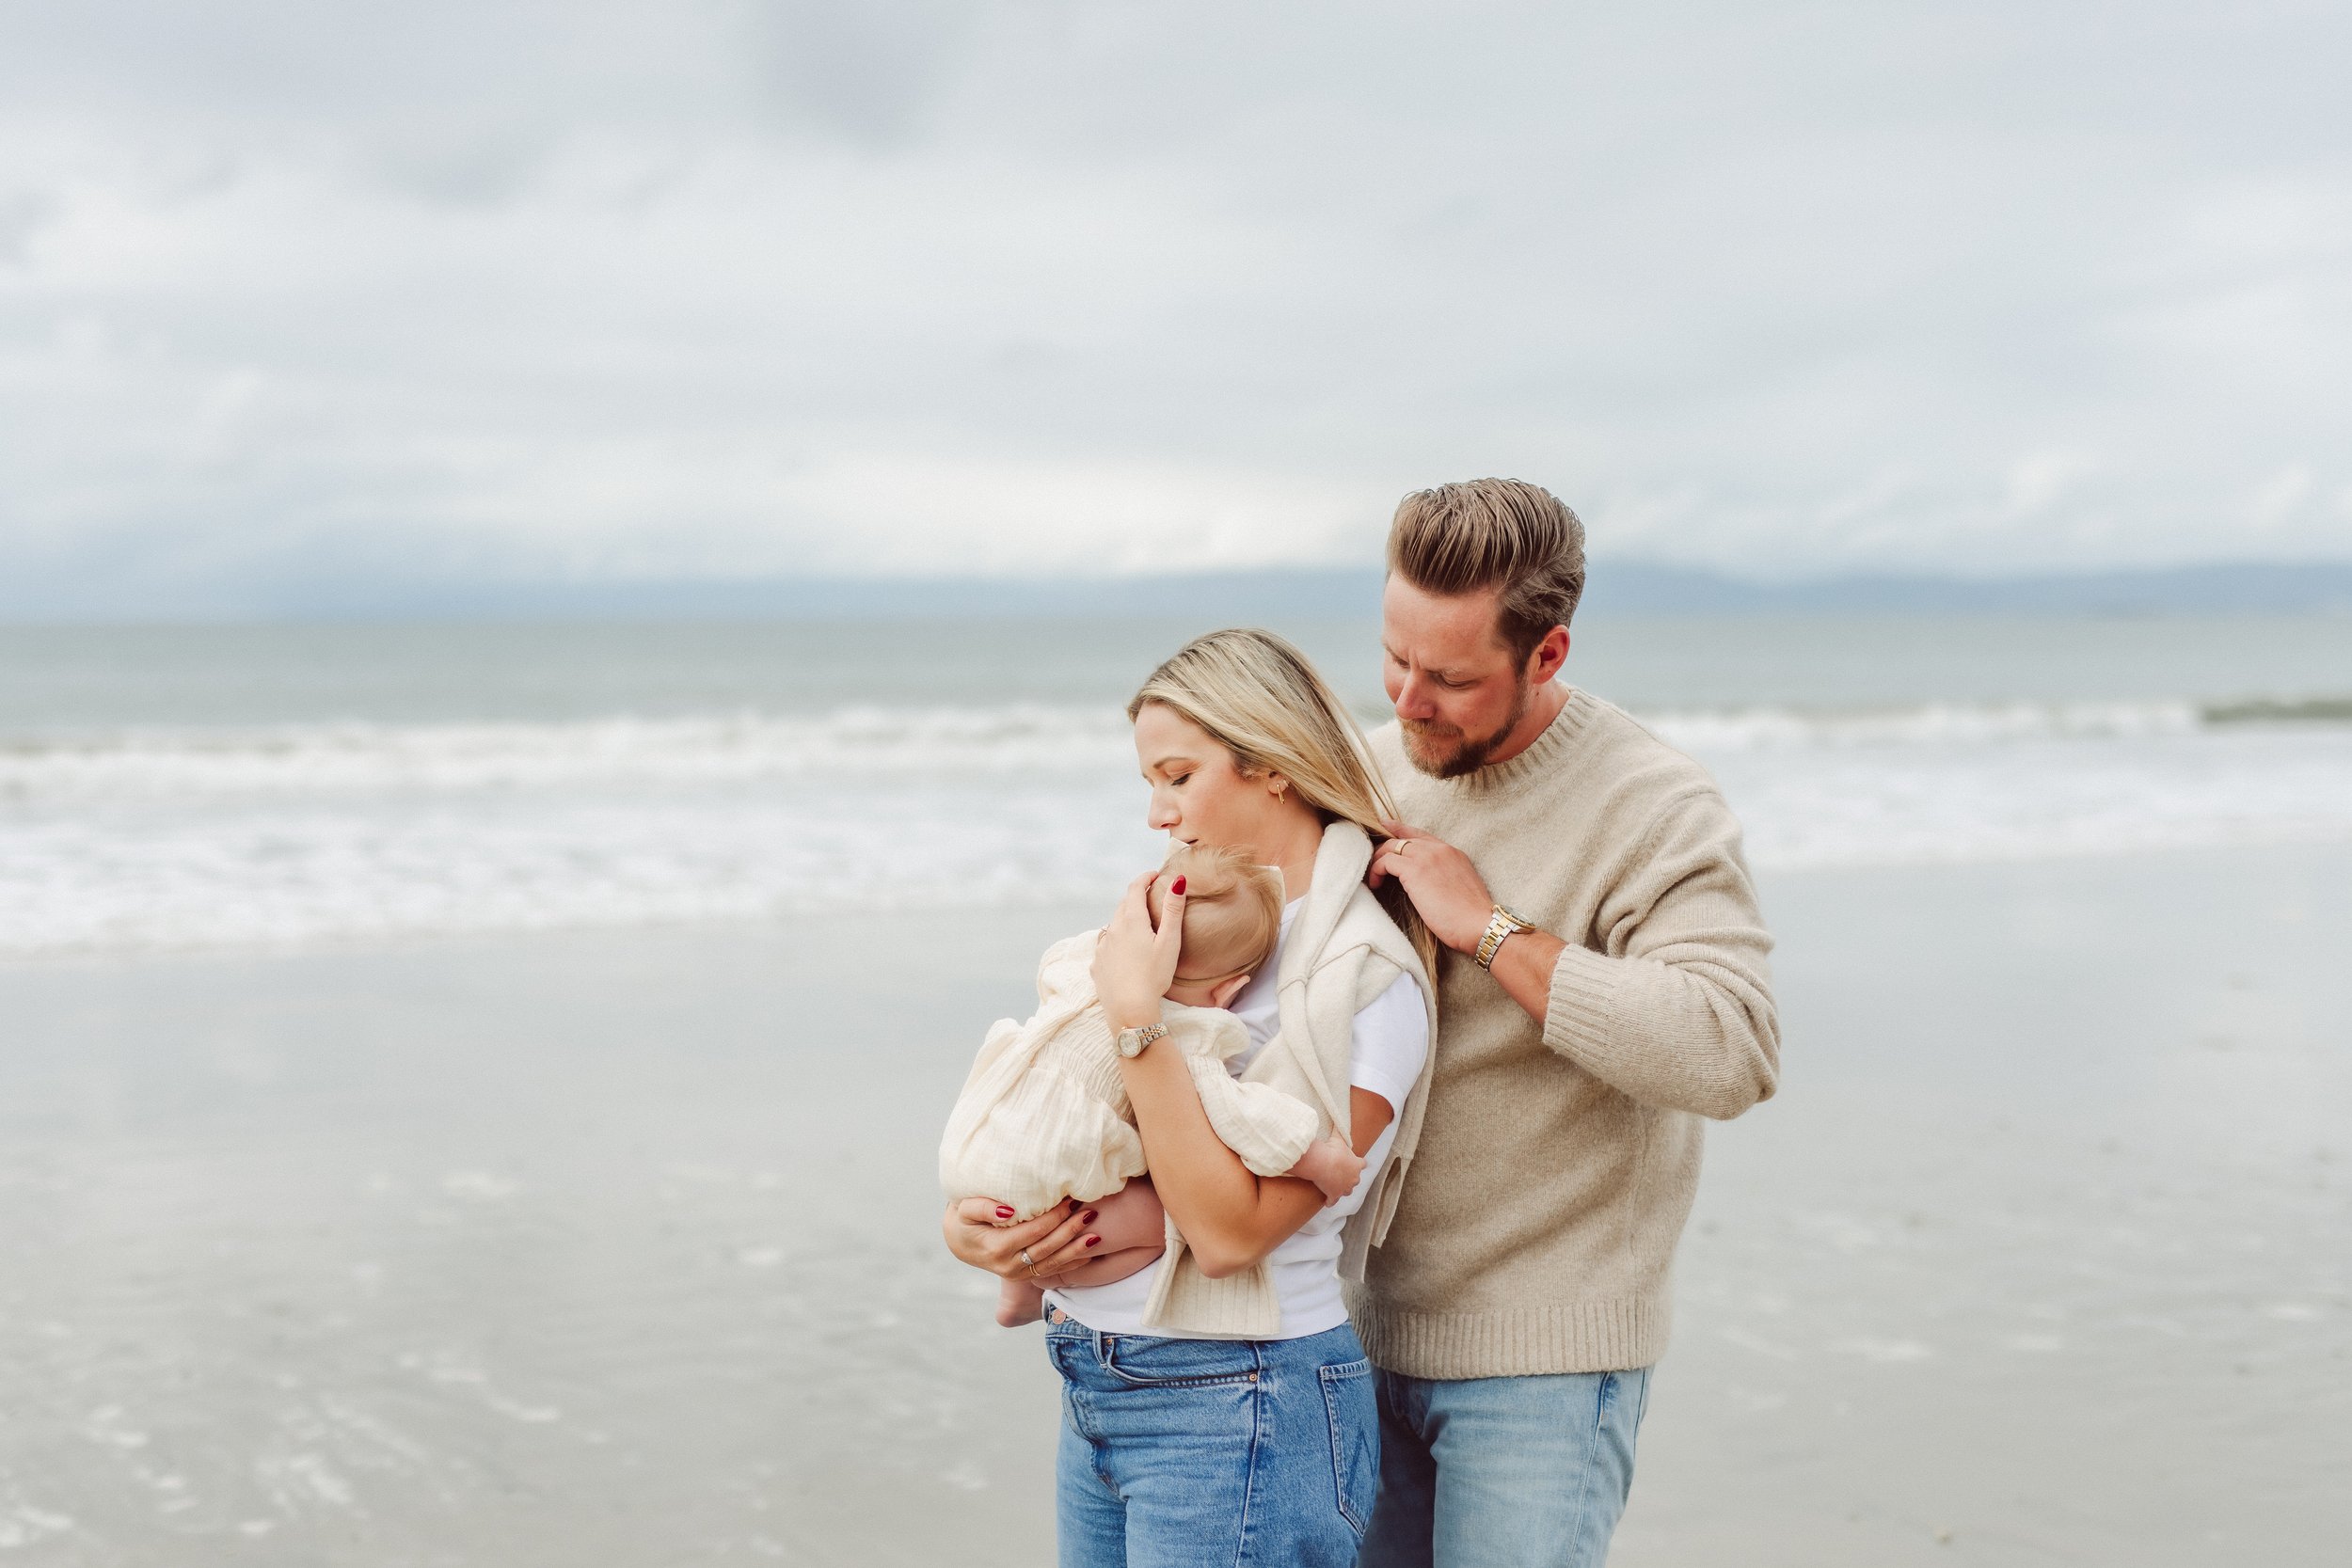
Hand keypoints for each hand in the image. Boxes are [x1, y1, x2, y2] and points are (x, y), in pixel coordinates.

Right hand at [942, 1197, 1101, 1280]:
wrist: (960, 1243)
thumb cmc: (963, 1219)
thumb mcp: (964, 1209)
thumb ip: (983, 1208)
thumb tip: (1009, 1211)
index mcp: (996, 1248)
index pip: (1033, 1231)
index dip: (1054, 1217)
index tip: (1070, 1199)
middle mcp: (1009, 1265)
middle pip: (1047, 1248)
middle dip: (1070, 1230)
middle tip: (1090, 1212)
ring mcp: (1018, 1273)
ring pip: (1053, 1263)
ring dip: (1076, 1249)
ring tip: (1097, 1234)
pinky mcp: (1025, 1276)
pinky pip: (1052, 1271)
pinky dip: (1072, 1263)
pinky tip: (1089, 1252)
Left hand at [1091, 870, 1184, 1029]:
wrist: (1129, 1010)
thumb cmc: (1154, 976)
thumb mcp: (1169, 942)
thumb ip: (1173, 910)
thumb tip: (1177, 880)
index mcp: (1131, 921)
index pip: (1135, 888)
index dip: (1145, 878)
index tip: (1155, 874)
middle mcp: (1112, 930)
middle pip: (1123, 905)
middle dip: (1136, 897)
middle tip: (1151, 897)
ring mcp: (1102, 948)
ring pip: (1113, 925)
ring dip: (1125, 919)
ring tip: (1139, 925)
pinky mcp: (1097, 965)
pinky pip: (1105, 945)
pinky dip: (1116, 940)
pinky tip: (1124, 951)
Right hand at [1287, 1134, 1366, 1206]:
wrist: (1324, 1163)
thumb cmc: (1333, 1150)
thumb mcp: (1338, 1138)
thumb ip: (1340, 1130)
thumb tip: (1339, 1118)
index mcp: (1357, 1165)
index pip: (1362, 1164)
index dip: (1359, 1164)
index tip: (1357, 1163)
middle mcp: (1354, 1178)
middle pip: (1356, 1180)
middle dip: (1350, 1178)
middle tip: (1342, 1174)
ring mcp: (1344, 1188)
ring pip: (1347, 1191)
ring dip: (1342, 1189)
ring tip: (1335, 1187)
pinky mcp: (1334, 1195)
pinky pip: (1333, 1201)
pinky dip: (1330, 1201)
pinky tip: (1327, 1201)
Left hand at [1366, 820, 1494, 953]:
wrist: (1479, 924)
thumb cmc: (1471, 916)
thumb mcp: (1459, 886)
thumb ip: (1443, 877)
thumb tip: (1426, 885)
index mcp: (1452, 852)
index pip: (1420, 834)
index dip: (1399, 829)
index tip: (1385, 826)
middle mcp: (1439, 849)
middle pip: (1402, 838)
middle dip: (1384, 848)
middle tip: (1374, 862)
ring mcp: (1427, 857)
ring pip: (1391, 847)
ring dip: (1378, 861)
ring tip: (1374, 877)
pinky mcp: (1414, 871)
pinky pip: (1386, 862)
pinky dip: (1376, 871)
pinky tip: (1376, 885)